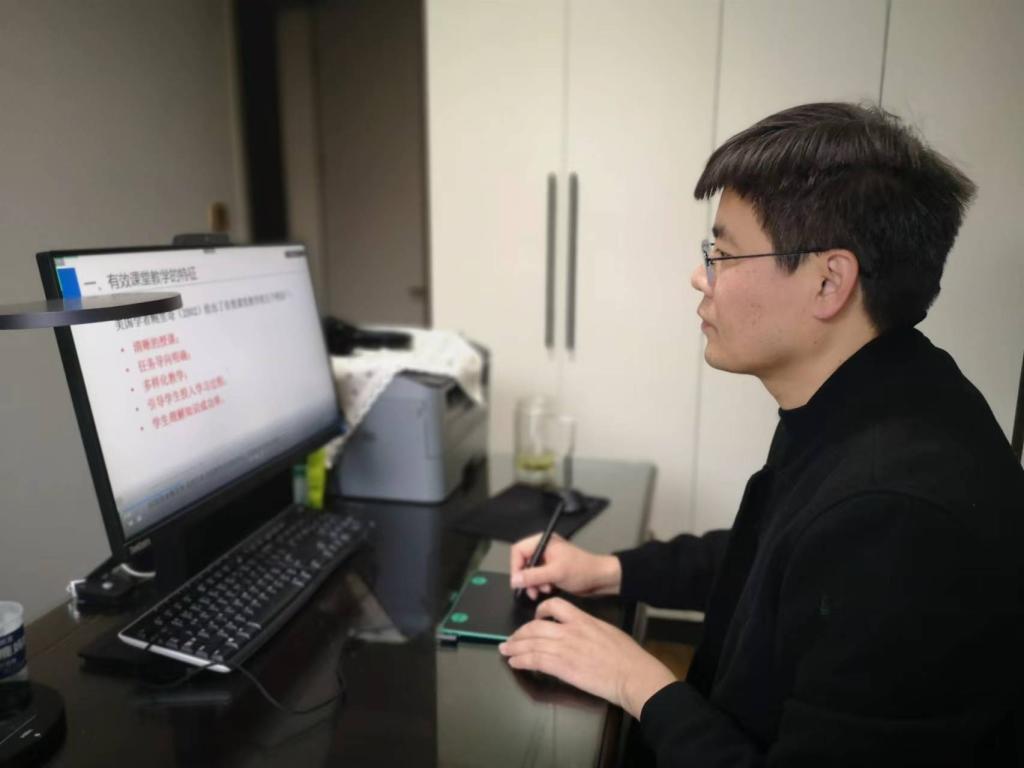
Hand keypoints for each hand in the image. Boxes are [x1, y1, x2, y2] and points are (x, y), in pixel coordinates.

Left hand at [498, 597, 675, 718]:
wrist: (632, 674)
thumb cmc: (627, 657)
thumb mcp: (608, 632)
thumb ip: (590, 631)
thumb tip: (581, 637)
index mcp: (583, 619)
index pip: (554, 606)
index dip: (539, 611)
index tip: (535, 618)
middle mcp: (570, 630)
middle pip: (535, 626)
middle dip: (519, 633)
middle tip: (511, 638)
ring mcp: (565, 648)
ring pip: (531, 643)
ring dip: (515, 647)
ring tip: (506, 650)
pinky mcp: (562, 666)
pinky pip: (534, 660)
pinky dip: (521, 661)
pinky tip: (514, 663)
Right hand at [509, 533, 620, 599]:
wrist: (600, 579)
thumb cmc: (582, 570)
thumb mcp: (555, 573)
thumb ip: (533, 576)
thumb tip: (514, 580)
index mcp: (543, 542)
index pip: (518, 551)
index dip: (516, 566)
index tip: (518, 582)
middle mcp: (544, 548)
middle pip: (523, 562)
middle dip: (526, 578)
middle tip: (531, 590)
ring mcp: (547, 560)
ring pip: (529, 572)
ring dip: (534, 584)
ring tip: (543, 590)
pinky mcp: (551, 570)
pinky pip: (538, 578)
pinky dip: (540, 585)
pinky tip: (549, 589)